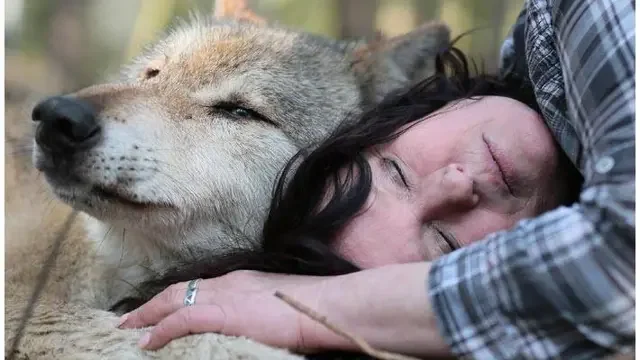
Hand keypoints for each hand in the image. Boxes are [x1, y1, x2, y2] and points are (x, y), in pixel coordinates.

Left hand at [118, 270, 342, 351]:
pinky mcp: (223, 313)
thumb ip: (252, 310)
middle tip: (128, 320)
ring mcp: (224, 296)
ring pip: (174, 301)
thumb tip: (242, 324)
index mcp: (238, 280)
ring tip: (129, 329)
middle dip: (151, 305)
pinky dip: (161, 329)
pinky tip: (147, 341)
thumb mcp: (273, 303)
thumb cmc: (305, 307)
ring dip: (148, 316)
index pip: (197, 287)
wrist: (320, 305)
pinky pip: (182, 320)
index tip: (156, 309)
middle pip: (179, 290)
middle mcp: (226, 283)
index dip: (173, 298)